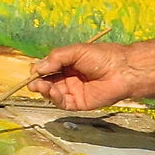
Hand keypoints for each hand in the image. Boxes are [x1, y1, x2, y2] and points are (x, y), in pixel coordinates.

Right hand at [29, 41, 144, 108]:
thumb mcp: (76, 51)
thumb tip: (37, 67)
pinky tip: (51, 91)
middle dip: (38, 82)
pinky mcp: (79, 103)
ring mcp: (73, 91)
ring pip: (52, 93)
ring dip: (43, 90)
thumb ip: (56, 58)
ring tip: (39, 86)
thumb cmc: (102, 57)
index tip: (33, 71)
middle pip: (47, 81)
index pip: (48, 68)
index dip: (39, 70)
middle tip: (32, 82)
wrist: (122, 71)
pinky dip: (54, 98)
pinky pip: (62, 103)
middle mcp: (69, 77)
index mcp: (68, 63)